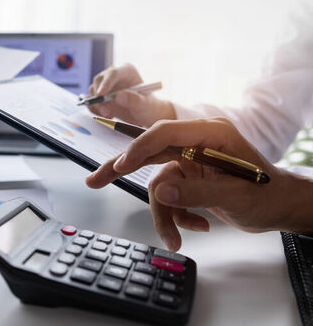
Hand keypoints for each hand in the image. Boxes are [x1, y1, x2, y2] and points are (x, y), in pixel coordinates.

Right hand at [86, 117, 312, 250]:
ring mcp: (190, 161)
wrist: (278, 207)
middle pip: (149, 152)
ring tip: (175, 238)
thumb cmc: (266, 195)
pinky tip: (198, 225)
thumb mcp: (235, 195)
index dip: (139, 149)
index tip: (120, 167)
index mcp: (209, 134)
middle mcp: (195, 144)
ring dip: (164, 215)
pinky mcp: (187, 177)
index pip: (164, 134)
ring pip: (157, 183)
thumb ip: (196, 192)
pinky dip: (177, 216)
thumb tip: (160, 191)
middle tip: (95, 180)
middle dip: (122, 169)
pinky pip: (168, 196)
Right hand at [87, 64, 174, 126]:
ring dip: (97, 105)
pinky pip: (91, 102)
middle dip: (99, 96)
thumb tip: (119, 96)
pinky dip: (95, 110)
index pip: (113, 73)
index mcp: (127, 71)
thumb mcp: (145, 105)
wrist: (144, 115)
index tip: (101, 94)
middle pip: (99, 81)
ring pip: (93, 92)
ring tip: (109, 115)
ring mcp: (106, 86)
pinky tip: (107, 115)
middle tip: (105, 110)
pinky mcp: (100, 97)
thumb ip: (134, 100)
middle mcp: (114, 76)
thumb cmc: (147, 107)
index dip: (106, 83)